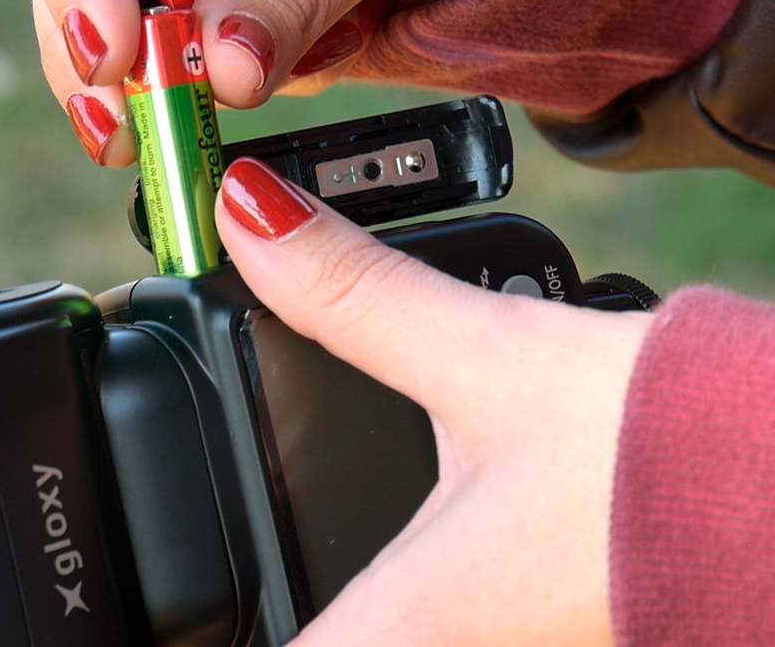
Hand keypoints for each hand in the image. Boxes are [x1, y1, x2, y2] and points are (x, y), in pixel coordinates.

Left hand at [215, 157, 653, 644]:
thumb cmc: (659, 457)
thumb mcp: (482, 359)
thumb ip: (352, 294)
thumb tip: (247, 218)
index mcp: (398, 628)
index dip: (186, 638)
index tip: (163, 611)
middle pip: (306, 639)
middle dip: (260, 592)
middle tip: (196, 576)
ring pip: (371, 627)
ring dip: (324, 586)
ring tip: (279, 540)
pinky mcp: (529, 624)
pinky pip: (432, 618)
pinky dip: (386, 578)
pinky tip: (400, 520)